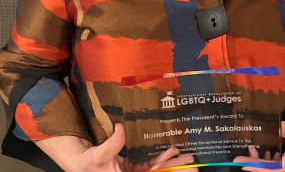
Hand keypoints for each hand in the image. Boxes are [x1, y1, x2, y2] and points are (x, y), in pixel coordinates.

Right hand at [73, 124, 196, 171]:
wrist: (81, 164)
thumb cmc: (88, 163)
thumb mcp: (99, 155)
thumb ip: (112, 144)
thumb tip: (121, 128)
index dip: (167, 170)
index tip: (182, 165)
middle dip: (176, 169)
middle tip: (193, 164)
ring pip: (157, 169)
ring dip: (171, 163)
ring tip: (187, 157)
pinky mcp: (132, 168)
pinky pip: (150, 165)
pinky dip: (160, 159)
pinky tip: (171, 152)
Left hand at [238, 103, 284, 171]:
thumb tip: (279, 128)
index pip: (278, 168)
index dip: (261, 167)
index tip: (245, 164)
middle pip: (275, 170)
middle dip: (257, 165)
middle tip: (240, 159)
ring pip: (277, 168)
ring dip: (263, 162)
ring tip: (251, 150)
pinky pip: (281, 164)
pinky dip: (270, 159)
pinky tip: (264, 151)